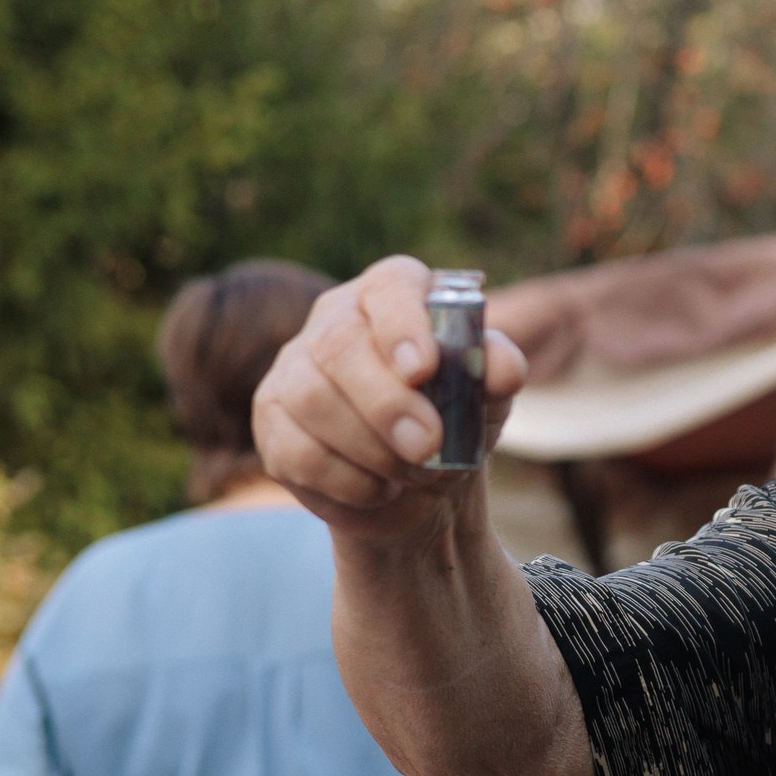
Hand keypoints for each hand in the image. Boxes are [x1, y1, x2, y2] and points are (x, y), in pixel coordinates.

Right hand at [252, 255, 527, 542]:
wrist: (420, 485)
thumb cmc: (455, 422)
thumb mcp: (487, 397)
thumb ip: (496, 373)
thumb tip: (503, 368)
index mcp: (392, 297)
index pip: (391, 286)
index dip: (403, 323)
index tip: (423, 369)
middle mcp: (334, 322)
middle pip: (340, 346)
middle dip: (388, 403)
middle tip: (429, 446)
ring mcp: (294, 371)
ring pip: (313, 400)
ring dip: (373, 448)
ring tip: (416, 473)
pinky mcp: (272, 424)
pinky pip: (296, 451)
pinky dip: (348, 480)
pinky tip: (381, 489)